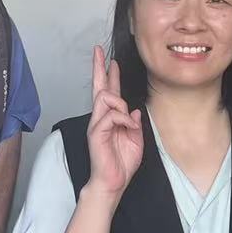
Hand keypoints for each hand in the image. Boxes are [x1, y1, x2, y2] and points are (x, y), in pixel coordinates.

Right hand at [87, 45, 142, 198]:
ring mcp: (96, 124)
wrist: (113, 182)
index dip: (110, 75)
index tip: (110, 60)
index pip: (109, 92)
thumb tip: (134, 109)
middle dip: (99, 67)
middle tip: (98, 51)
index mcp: (111, 118)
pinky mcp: (95, 132)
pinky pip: (110, 116)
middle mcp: (101, 118)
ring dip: (121, 104)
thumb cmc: (122, 163)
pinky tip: (128, 128)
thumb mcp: (136, 140)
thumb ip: (134, 123)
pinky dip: (123, 119)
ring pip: (105, 98)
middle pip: (99, 87)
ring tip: (128, 120)